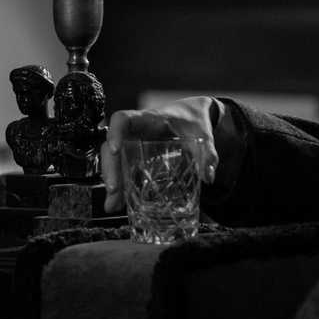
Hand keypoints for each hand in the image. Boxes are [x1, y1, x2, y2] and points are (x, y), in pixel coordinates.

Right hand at [100, 96, 221, 212]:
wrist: (192, 115)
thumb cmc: (193, 119)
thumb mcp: (203, 133)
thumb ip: (207, 153)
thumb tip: (208, 177)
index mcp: (148, 119)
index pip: (122, 119)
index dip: (114, 132)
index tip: (115, 149)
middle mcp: (135, 131)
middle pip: (111, 145)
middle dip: (110, 167)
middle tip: (114, 188)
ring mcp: (132, 144)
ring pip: (113, 160)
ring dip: (112, 181)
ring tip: (113, 204)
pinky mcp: (135, 156)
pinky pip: (122, 169)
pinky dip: (120, 186)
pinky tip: (117, 204)